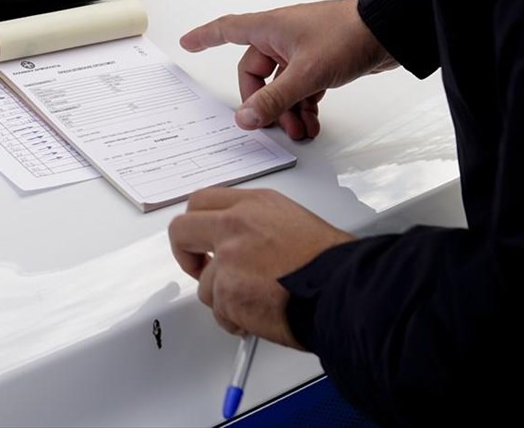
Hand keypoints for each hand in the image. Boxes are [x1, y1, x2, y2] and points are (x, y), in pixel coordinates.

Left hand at [168, 187, 354, 347]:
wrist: (342, 290)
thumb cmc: (331, 262)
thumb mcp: (294, 222)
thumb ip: (258, 227)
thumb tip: (245, 245)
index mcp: (254, 204)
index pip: (202, 202)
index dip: (196, 225)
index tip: (200, 239)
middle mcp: (235, 225)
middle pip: (181, 230)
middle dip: (185, 254)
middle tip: (199, 269)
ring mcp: (228, 259)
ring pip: (205, 283)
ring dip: (225, 298)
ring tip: (257, 302)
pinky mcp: (227, 292)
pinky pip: (220, 312)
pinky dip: (236, 321)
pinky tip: (261, 316)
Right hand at [180, 0, 395, 139]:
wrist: (389, 30)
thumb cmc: (348, 34)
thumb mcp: (306, 73)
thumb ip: (274, 99)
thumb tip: (246, 117)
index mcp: (270, 28)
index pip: (227, 30)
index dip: (205, 37)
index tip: (188, 43)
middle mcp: (283, 37)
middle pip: (256, 74)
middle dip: (264, 103)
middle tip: (273, 124)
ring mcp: (302, 50)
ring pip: (281, 85)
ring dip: (287, 110)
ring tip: (300, 130)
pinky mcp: (321, 61)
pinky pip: (302, 88)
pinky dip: (304, 105)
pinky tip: (313, 123)